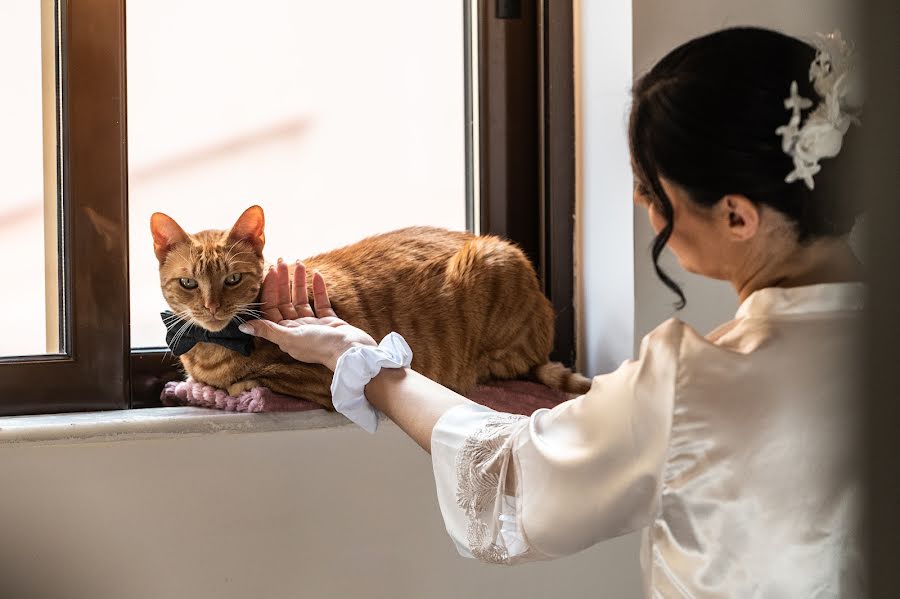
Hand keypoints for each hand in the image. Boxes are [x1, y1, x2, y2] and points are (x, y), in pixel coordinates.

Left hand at [238, 259, 375, 370]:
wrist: (350, 351)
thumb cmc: (320, 346)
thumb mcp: (290, 337)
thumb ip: (267, 330)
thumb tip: (243, 327)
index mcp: (284, 334)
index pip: (271, 307)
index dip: (269, 289)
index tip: (271, 271)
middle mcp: (296, 329)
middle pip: (285, 301)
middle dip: (283, 281)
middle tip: (282, 261)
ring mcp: (312, 325)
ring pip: (302, 299)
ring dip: (300, 281)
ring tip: (299, 262)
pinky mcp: (328, 322)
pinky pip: (321, 302)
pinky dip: (318, 289)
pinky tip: (317, 274)